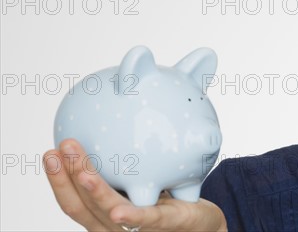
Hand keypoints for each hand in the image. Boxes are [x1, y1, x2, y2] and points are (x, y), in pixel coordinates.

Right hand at [44, 139, 226, 230]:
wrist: (204, 222)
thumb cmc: (169, 201)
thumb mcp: (142, 178)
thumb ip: (124, 162)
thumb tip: (110, 120)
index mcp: (107, 214)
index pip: (76, 200)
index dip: (59, 179)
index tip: (49, 152)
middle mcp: (116, 227)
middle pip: (84, 206)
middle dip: (67, 178)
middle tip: (58, 149)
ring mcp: (138, 230)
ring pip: (108, 211)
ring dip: (91, 188)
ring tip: (79, 167)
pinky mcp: (165, 226)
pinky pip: (146, 219)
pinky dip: (130, 216)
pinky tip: (118, 211)